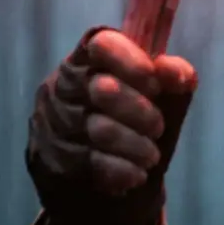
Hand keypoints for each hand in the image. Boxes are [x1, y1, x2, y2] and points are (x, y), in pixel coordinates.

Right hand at [26, 27, 196, 224]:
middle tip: (158, 127)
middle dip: (140, 111)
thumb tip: (176, 71)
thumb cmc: (138, 127)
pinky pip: (87, 161)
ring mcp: (50, 122)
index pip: (101, 44)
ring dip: (135, 145)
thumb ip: (175, 82)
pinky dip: (120, 169)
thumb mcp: (164, 103)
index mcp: (90, 60)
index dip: (130, 60)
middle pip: (102, 87)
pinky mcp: (47, 157)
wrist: (113, 180)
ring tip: (152, 157)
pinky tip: (136, 174)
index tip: (154, 82)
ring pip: (96, 128)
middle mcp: (62, 86)